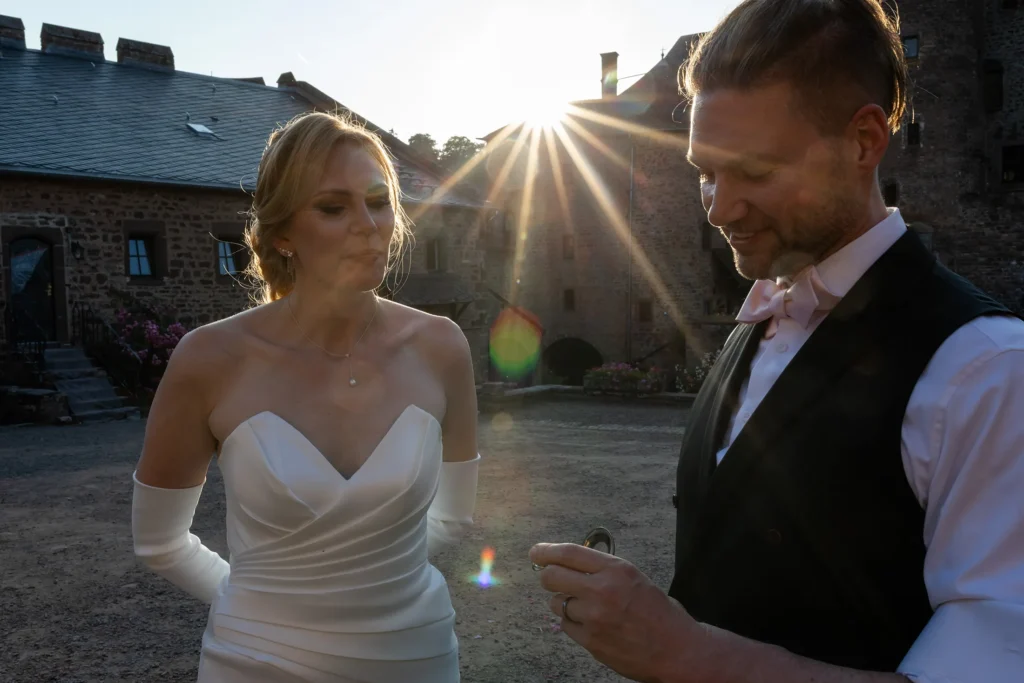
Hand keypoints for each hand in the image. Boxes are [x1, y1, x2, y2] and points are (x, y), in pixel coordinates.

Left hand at [529, 542, 707, 682]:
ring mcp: (595, 617)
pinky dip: (573, 623)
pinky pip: (566, 625)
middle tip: (551, 579)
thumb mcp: (634, 578)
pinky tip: (592, 624)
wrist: (677, 649)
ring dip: (564, 602)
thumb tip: (570, 563)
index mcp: (616, 569)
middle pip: (552, 576)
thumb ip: (603, 570)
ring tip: (586, 608)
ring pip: (557, 603)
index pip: (569, 553)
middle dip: (547, 576)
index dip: (547, 551)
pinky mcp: (591, 641)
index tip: (536, 552)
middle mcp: (602, 590)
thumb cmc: (658, 612)